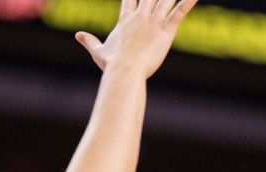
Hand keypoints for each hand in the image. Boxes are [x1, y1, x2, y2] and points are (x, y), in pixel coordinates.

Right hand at [76, 0, 197, 77]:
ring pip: (165, 0)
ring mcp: (154, 22)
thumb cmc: (112, 65)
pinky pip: (179, 12)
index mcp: (125, 20)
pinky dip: (188, 2)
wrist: (125, 71)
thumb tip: (77, 35)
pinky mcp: (166, 31)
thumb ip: (89, 41)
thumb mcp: (98, 52)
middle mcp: (140, 17)